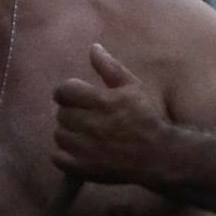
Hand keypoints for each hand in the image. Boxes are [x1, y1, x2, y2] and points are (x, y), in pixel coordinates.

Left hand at [44, 47, 180, 185]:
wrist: (158, 155)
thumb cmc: (145, 118)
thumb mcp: (132, 87)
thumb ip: (110, 67)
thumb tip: (93, 47)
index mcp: (102, 101)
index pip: (64, 91)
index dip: (66, 93)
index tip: (74, 98)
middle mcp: (91, 124)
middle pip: (61, 113)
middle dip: (71, 113)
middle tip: (85, 118)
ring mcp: (86, 148)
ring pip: (58, 135)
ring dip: (67, 133)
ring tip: (83, 135)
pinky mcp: (84, 168)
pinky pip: (57, 158)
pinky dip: (63, 155)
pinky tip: (77, 151)